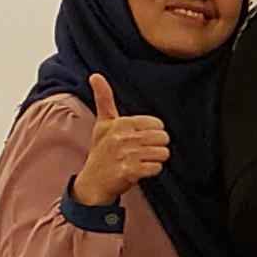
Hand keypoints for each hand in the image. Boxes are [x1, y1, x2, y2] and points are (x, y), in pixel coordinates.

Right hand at [70, 75, 170, 208]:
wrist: (93, 182)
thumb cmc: (101, 151)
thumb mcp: (103, 123)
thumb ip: (104, 99)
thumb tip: (95, 75)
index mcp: (120, 123)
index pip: (157, 124)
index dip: (153, 134)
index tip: (139, 140)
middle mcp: (122, 137)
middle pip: (163, 138)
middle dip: (156, 147)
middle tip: (141, 152)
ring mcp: (126, 155)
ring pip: (162, 153)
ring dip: (154, 160)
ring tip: (140, 161)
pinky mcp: (129, 171)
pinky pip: (157, 168)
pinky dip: (152, 171)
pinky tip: (139, 171)